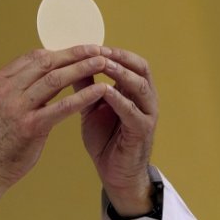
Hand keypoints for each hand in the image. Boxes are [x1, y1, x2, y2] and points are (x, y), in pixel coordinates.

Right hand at [0, 46, 110, 219]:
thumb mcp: (1, 109)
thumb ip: (20, 93)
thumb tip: (46, 82)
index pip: (34, 57)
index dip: (61, 51)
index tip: (80, 50)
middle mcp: (7, 90)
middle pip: (47, 62)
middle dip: (75, 54)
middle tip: (98, 49)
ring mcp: (17, 108)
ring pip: (55, 79)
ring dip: (82, 68)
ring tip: (103, 63)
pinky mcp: (30, 127)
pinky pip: (61, 107)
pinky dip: (83, 97)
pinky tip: (100, 92)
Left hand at [78, 46, 157, 215]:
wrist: (115, 175)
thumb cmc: (106, 142)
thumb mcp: (92, 108)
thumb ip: (86, 86)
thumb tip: (72, 62)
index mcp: (135, 92)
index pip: (130, 62)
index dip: (113, 51)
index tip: (92, 44)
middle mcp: (146, 100)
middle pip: (141, 67)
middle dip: (120, 57)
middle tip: (100, 50)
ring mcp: (147, 115)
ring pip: (140, 86)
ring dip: (121, 73)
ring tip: (104, 64)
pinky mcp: (142, 132)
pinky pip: (132, 111)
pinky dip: (119, 99)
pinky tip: (104, 92)